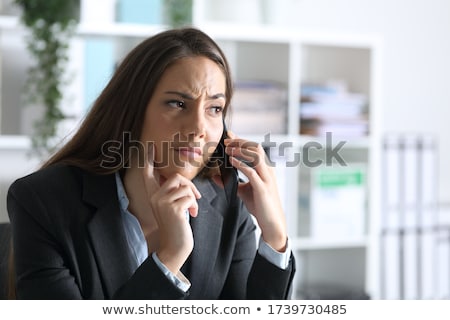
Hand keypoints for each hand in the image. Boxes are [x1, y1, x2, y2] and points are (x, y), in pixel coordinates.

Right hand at [143, 145, 201, 273]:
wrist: (175, 247)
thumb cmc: (176, 226)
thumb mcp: (173, 206)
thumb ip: (173, 193)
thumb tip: (184, 184)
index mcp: (153, 195)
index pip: (148, 174)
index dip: (148, 159)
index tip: (149, 146)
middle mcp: (154, 196)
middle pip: (176, 177)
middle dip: (190, 186)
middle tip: (196, 198)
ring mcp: (162, 202)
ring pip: (185, 187)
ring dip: (193, 199)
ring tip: (191, 211)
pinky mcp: (172, 208)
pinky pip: (189, 197)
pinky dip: (194, 205)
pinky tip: (191, 215)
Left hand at [224, 132, 286, 251]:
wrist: (271, 221)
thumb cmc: (260, 205)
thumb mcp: (243, 191)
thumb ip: (232, 182)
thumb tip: (216, 177)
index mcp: (265, 169)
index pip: (254, 148)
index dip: (242, 140)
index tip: (228, 136)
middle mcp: (267, 171)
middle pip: (256, 148)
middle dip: (240, 142)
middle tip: (226, 140)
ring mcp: (266, 179)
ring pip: (256, 156)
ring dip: (241, 150)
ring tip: (228, 149)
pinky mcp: (263, 188)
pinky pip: (252, 172)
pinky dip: (241, 164)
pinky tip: (231, 161)